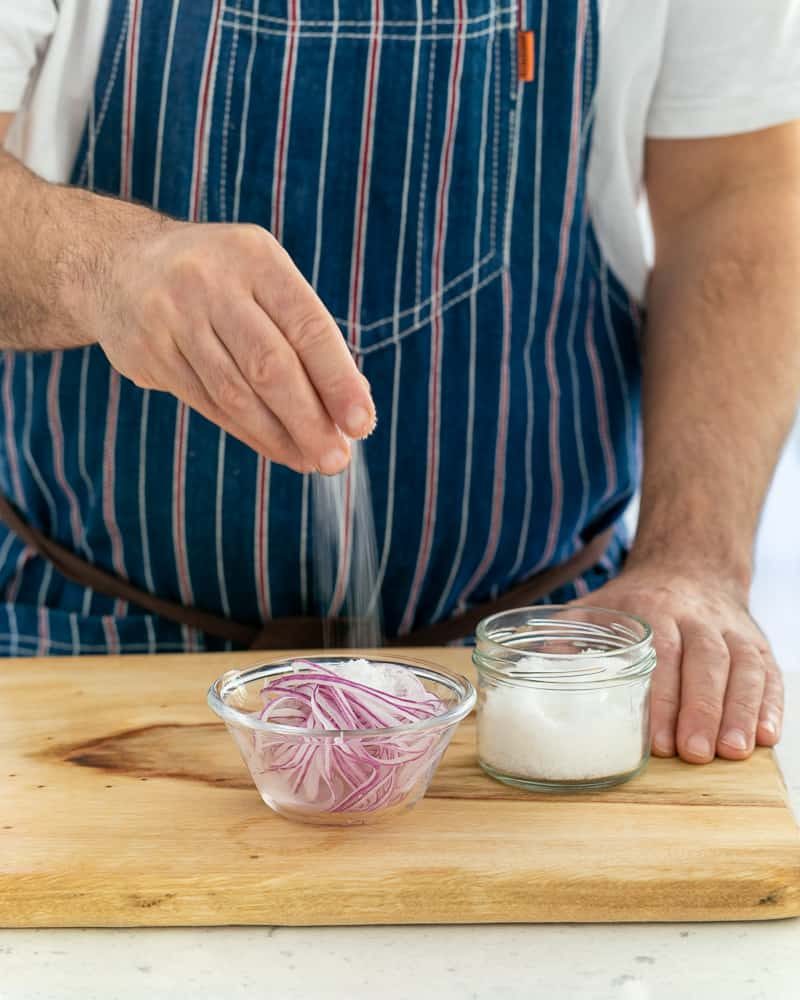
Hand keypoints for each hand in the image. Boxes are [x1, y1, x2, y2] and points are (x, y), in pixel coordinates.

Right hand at [93, 218, 373, 473]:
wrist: (117, 262)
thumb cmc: (218, 279)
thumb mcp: (262, 279)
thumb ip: (304, 333)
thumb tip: (354, 403)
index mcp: (255, 257)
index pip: (307, 325)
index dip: (338, 380)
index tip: (362, 423)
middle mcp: (211, 282)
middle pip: (270, 365)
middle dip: (310, 419)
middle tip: (336, 459)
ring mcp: (173, 317)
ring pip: (236, 392)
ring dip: (280, 434)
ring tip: (311, 460)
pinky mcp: (149, 351)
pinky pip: (207, 403)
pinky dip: (248, 432)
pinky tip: (276, 447)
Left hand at [571, 563, 782, 762]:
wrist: (687, 567)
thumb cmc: (632, 604)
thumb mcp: (592, 610)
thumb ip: (566, 641)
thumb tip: (537, 677)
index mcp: (653, 608)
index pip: (660, 653)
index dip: (662, 697)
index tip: (657, 740)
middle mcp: (696, 616)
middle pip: (705, 661)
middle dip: (701, 709)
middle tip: (695, 753)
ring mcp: (730, 629)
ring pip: (743, 666)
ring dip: (740, 711)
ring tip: (732, 752)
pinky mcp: (756, 642)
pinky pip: (769, 671)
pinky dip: (771, 703)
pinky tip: (767, 736)